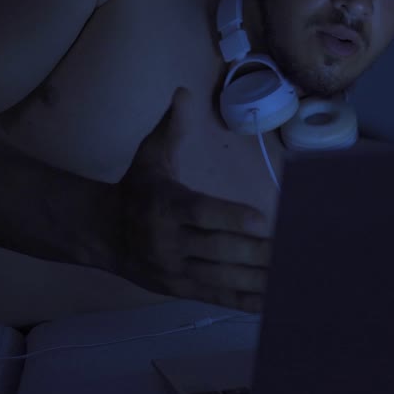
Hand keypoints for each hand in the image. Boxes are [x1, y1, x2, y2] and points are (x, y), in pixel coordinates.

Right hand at [107, 87, 271, 312]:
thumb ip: (169, 128)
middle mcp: (170, 241)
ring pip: (220, 277)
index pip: (201, 213)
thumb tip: (183, 92)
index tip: (260, 220)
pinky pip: (216, 296)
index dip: (230, 218)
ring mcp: (175, 269)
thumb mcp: (149, 156)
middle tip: (291, 249)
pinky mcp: (180, 289)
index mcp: (166, 205)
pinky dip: (245, 301)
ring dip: (256, 278)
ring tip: (291, 274)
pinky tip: (272, 299)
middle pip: (217, 249)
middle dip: (254, 252)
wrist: (102, 233)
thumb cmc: (136, 190)